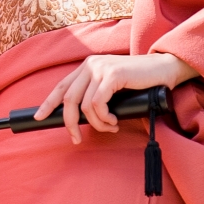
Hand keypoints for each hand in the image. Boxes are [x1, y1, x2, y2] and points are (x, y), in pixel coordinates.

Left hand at [34, 53, 194, 144]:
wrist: (164, 69)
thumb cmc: (140, 83)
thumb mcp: (112, 87)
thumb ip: (97, 95)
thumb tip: (82, 119)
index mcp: (87, 67)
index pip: (61, 86)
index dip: (48, 103)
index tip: (39, 117)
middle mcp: (90, 65)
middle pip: (68, 99)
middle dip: (70, 123)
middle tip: (77, 138)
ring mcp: (100, 68)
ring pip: (84, 106)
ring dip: (96, 124)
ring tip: (110, 127)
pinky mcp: (112, 75)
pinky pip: (97, 104)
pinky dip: (104, 118)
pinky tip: (114, 121)